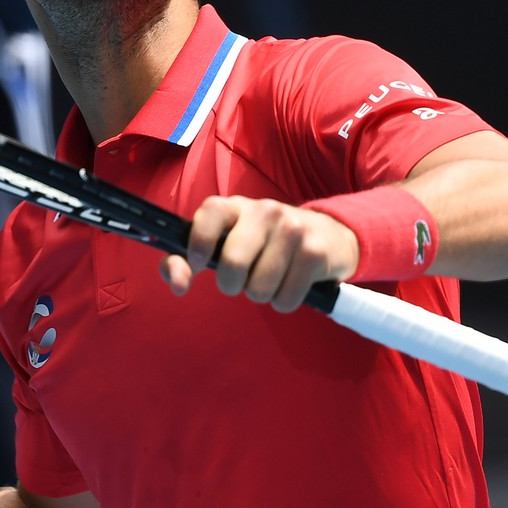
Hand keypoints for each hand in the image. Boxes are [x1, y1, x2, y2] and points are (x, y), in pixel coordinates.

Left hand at [159, 195, 358, 311]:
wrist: (330, 234)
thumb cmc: (266, 243)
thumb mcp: (229, 240)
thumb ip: (189, 260)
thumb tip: (178, 283)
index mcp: (237, 206)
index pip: (209, 212)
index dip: (198, 243)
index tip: (200, 265)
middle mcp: (265, 211)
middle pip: (232, 263)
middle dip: (232, 285)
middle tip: (243, 280)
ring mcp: (293, 230)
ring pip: (259, 288)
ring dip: (261, 294)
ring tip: (271, 278)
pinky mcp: (315, 253)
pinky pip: (285, 300)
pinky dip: (284, 302)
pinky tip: (291, 284)